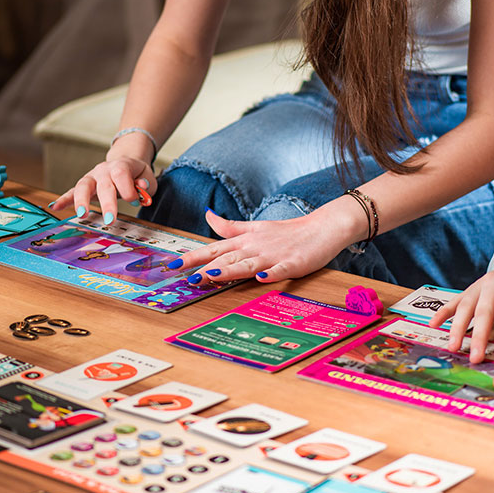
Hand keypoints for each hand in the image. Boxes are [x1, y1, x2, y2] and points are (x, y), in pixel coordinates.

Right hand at [50, 156, 156, 222]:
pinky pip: (72, 191)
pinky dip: (64, 199)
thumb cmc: (137, 175)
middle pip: (104, 184)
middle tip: (110, 220)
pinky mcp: (84, 186)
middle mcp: (104, 170)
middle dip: (107, 203)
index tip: (135, 201)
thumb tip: (141, 187)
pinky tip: (55, 207)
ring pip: (84, 185)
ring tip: (82, 215)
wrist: (124, 164)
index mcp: (121, 165)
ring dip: (82, 200)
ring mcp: (92, 177)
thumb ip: (146, 183)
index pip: (121, 173)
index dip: (128, 188)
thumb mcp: (147, 176)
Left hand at [173, 202, 362, 283]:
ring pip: (247, 264)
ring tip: (210, 276)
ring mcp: (274, 255)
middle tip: (182, 276)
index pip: (214, 249)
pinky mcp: (293, 263)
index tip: (171, 265)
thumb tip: (208, 215)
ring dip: (229, 270)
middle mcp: (255, 247)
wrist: (322, 227)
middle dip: (203, 267)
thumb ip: (230, 226)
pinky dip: (271, 273)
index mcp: (245, 240)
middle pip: (225, 258)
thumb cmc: (288, 231)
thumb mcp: (255, 227)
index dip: (192, 257)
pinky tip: (262, 277)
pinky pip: (280, 269)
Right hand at [428, 241, 493, 363]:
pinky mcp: (472, 287)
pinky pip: (456, 300)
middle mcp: (493, 282)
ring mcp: (480, 284)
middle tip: (475, 359)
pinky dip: (443, 312)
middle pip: (483, 312)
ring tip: (453, 348)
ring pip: (465, 307)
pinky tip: (433, 324)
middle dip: (478, 337)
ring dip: (457, 328)